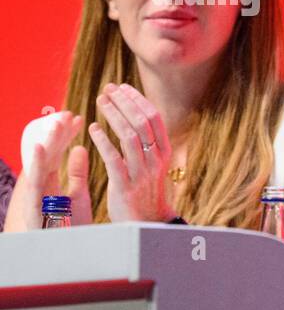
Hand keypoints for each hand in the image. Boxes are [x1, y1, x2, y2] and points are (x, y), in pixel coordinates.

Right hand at [3, 111, 91, 231]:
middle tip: (66, 114)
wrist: (66, 256)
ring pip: (39, 165)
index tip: (76, 118)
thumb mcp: (77, 196)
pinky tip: (38, 147)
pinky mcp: (32, 208)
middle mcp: (39, 187)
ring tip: (55, 123)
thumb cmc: (69, 227)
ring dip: (46, 143)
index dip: (64, 136)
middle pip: (47, 156)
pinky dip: (35, 165)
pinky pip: (34, 184)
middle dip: (55, 134)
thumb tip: (79, 148)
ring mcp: (34, 197)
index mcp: (50, 183)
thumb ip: (76, 173)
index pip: (57, 154)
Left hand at [86, 83, 176, 222]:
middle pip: (141, 122)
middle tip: (108, 88)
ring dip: (113, 115)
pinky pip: (113, 158)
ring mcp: (142, 172)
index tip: (122, 87)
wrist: (148, 222)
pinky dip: (103, 140)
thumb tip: (135, 116)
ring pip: (129, 136)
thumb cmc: (147, 191)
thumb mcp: (154, 164)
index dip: (138, 100)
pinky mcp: (126, 185)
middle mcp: (156, 160)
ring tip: (99, 101)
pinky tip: (93, 128)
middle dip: (124, 102)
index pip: (154, 118)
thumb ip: (147, 143)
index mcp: (164, 152)